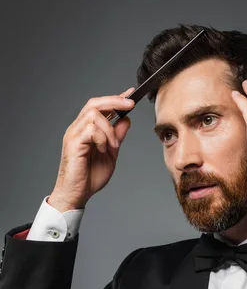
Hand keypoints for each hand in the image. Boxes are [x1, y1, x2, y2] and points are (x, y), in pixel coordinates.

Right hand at [49, 87, 135, 210]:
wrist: (77, 194)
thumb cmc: (90, 176)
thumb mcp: (110, 153)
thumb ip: (117, 136)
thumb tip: (126, 120)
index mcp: (86, 129)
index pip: (99, 106)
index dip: (115, 98)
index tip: (130, 94)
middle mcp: (78, 128)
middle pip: (94, 103)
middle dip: (114, 101)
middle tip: (130, 104)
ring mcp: (74, 134)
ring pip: (94, 115)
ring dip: (109, 128)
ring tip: (113, 145)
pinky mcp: (73, 143)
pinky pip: (91, 129)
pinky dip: (102, 138)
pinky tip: (103, 149)